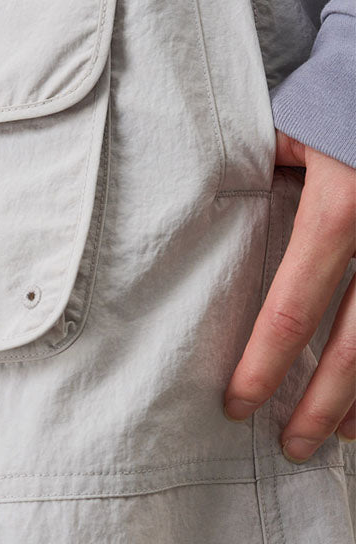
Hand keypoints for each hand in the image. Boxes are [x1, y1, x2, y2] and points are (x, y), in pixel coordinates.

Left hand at [224, 130, 355, 460]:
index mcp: (341, 206)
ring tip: (336, 439)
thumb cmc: (337, 95)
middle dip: (319, 405)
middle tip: (289, 447)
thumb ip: (249, 178)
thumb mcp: (286, 129)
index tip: (239, 403)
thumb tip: (201, 225)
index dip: (265, 363)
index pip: (293, 304)